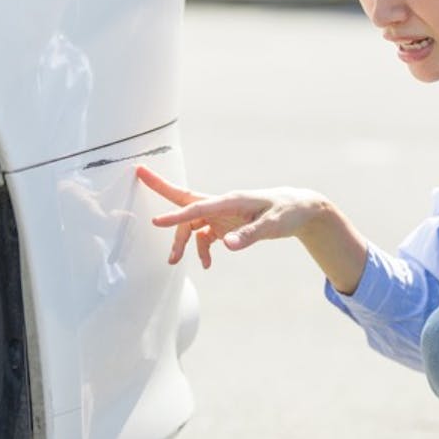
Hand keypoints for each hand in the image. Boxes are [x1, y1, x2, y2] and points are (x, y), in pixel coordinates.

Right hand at [135, 165, 329, 268]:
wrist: (299, 209)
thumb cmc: (286, 212)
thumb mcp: (272, 225)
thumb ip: (248, 236)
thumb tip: (226, 246)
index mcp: (230, 200)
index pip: (197, 208)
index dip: (176, 216)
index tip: (157, 222)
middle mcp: (222, 204)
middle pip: (186, 201)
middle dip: (162, 191)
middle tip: (139, 174)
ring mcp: (222, 214)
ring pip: (192, 224)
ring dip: (182, 241)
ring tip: (174, 262)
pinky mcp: (225, 224)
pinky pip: (204, 236)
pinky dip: (201, 250)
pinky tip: (208, 264)